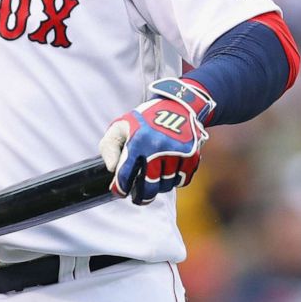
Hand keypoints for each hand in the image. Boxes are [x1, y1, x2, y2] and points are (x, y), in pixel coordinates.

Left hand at [99, 78, 213, 204]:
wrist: (178, 104)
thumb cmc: (145, 119)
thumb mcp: (120, 126)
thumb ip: (109, 147)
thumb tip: (112, 169)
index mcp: (138, 141)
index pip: (126, 174)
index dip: (120, 188)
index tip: (119, 192)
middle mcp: (158, 148)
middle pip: (149, 187)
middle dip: (142, 196)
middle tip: (139, 197)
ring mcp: (177, 153)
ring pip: (166, 185)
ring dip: (159, 185)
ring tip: (154, 178)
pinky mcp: (192, 155)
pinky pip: (182, 180)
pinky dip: (175, 180)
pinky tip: (168, 172)